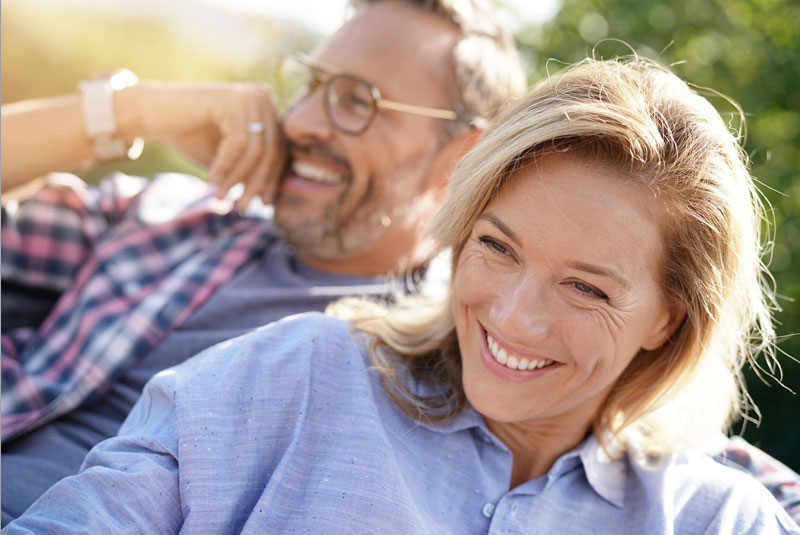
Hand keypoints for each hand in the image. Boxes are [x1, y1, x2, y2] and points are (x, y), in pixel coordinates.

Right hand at [128, 81, 286, 208]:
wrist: (153, 115)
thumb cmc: (192, 138)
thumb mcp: (229, 159)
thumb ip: (250, 171)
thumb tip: (271, 199)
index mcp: (268, 108)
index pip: (280, 149)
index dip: (272, 179)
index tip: (264, 204)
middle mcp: (263, 96)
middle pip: (271, 150)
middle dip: (256, 183)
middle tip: (243, 208)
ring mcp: (248, 95)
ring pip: (256, 150)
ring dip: (237, 179)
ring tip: (222, 197)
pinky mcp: (230, 99)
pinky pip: (237, 144)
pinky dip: (225, 166)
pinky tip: (211, 181)